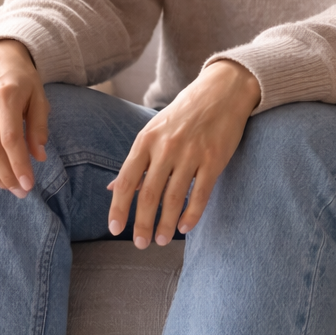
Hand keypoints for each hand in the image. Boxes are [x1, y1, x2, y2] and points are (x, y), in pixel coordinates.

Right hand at [0, 39, 47, 196]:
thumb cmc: (22, 79)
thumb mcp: (39, 96)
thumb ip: (39, 126)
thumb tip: (39, 158)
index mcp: (6, 94)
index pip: (11, 140)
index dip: (19, 166)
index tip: (28, 185)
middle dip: (6, 176)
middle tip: (19, 191)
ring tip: (5, 185)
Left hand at [107, 59, 260, 248]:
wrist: (222, 90)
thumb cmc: (184, 113)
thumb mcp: (154, 131)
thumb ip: (136, 161)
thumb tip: (113, 190)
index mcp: (146, 140)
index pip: (126, 181)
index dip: (119, 208)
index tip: (115, 229)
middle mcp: (166, 148)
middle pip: (149, 195)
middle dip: (142, 224)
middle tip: (140, 244)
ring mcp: (191, 153)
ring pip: (174, 198)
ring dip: (166, 224)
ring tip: (161, 240)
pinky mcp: (214, 158)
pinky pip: (201, 193)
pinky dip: (192, 214)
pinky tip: (185, 228)